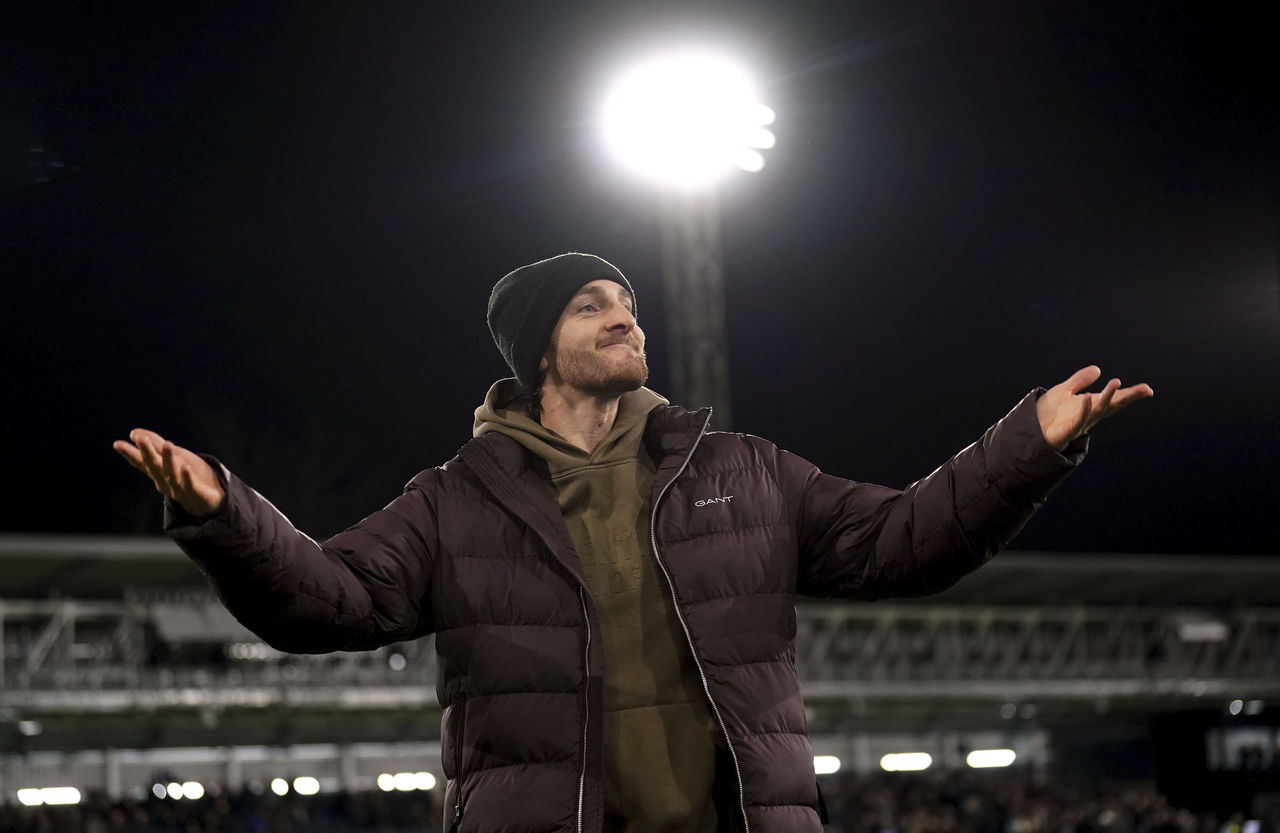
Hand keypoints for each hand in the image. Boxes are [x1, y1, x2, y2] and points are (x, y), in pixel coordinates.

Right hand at [113, 429, 225, 515]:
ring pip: (171, 474)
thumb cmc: (188, 476)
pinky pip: (189, 486)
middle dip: (147, 453)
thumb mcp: (173, 457)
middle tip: (140, 439)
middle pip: (154, 466)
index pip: (142, 462)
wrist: (208, 501)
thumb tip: (133, 433)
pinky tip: (185, 467)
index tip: (117, 444)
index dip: (130, 454)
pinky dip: (186, 478)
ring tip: (168, 444)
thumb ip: (155, 445)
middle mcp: (164, 482)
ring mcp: (179, 490)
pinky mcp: (195, 494)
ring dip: (168, 460)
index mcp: (158, 473)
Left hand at [1035, 366, 1153, 449]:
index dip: (1130, 394)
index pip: (1114, 398)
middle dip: (1128, 397)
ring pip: (1098, 410)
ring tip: (1115, 382)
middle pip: (1112, 405)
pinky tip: (1087, 396)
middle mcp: (1089, 415)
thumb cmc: (1049, 414)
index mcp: (1091, 406)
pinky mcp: (1068, 430)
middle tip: (1145, 389)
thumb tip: (1098, 369)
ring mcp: (1080, 423)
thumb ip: (1080, 380)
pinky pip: (1078, 419)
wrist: (1031, 430)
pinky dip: (1084, 409)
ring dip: (1107, 397)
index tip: (1148, 389)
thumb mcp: (1065, 391)